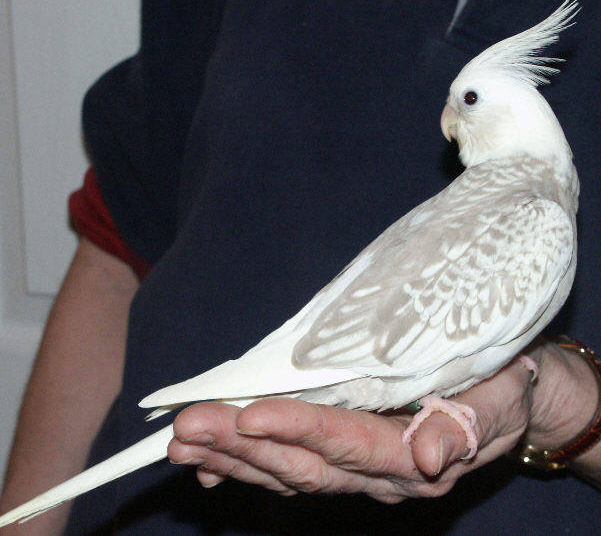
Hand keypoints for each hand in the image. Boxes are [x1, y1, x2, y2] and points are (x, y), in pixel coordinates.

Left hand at [168, 355, 535, 502]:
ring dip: (232, 456)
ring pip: (285, 471)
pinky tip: (206, 461)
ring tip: (183, 441)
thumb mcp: (497, 402)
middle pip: (302, 464)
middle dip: (242, 446)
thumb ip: (465, 428)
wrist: (504, 399)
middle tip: (189, 428)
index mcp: (412, 457)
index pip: (346, 444)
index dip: (299, 430)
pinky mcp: (342, 459)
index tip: (251, 416)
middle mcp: (377, 474)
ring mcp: (355, 470)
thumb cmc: (500, 389)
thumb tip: (430, 454)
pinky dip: (245, 464)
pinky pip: (288, 469)